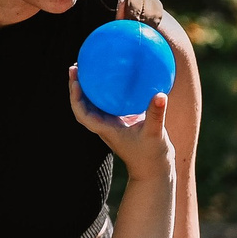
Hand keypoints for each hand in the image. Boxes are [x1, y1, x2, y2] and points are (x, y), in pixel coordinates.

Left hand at [67, 67, 173, 181]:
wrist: (155, 171)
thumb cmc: (152, 156)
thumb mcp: (155, 134)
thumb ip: (156, 114)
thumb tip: (160, 95)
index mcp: (106, 129)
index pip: (82, 113)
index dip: (75, 97)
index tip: (75, 80)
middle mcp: (106, 125)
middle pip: (83, 105)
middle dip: (76, 87)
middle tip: (76, 66)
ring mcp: (113, 124)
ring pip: (95, 104)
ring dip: (89, 87)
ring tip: (89, 67)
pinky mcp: (123, 122)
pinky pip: (110, 103)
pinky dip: (108, 91)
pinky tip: (115, 77)